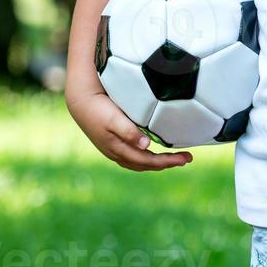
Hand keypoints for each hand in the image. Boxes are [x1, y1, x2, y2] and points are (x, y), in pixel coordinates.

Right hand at [65, 87, 192, 171]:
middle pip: (146, 165)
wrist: (79, 101)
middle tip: (187, 158)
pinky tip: (151, 152)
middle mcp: (117, 154)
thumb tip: (146, 146)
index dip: (168, 162)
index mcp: (119, 149)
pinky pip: (133, 157)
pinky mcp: (112, 144)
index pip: (148, 161)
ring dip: (157, 162)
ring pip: (139, 163)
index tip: (186, 158)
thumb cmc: (98, 108)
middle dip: (166, 163)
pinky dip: (146, 158)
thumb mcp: (114, 118)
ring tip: (173, 159)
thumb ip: (129, 132)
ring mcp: (113, 150)